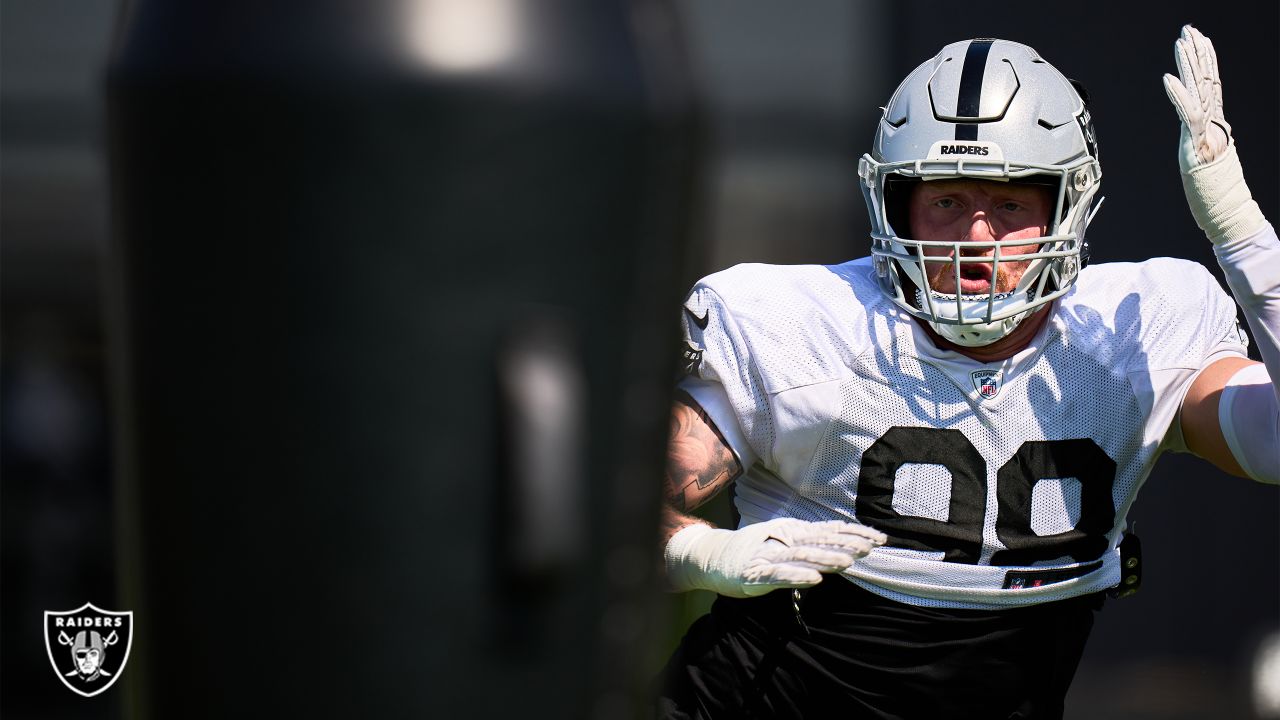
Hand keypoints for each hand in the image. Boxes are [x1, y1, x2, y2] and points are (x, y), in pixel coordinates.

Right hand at [664, 518, 886, 597]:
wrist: (711, 555)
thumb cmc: (752, 550)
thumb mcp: (783, 540)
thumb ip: (810, 540)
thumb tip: (843, 538)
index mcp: (792, 531)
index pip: (829, 531)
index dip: (854, 533)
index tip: (880, 537)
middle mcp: (783, 539)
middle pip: (820, 541)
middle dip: (847, 544)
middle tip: (873, 546)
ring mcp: (768, 555)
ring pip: (802, 556)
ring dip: (826, 559)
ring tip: (849, 562)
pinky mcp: (754, 573)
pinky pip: (778, 575)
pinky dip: (796, 576)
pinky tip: (814, 580)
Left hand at [1160, 24, 1264, 243]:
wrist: (1226, 211)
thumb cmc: (1214, 191)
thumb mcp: (1203, 157)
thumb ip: (1202, 139)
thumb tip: (1200, 129)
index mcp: (1215, 124)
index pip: (1211, 84)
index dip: (1205, 61)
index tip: (1198, 40)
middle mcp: (1214, 123)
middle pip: (1207, 80)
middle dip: (1197, 53)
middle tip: (1189, 31)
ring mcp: (1207, 131)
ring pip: (1199, 90)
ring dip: (1189, 65)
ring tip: (1182, 43)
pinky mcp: (1198, 143)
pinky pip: (1188, 114)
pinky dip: (1178, 96)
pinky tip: (1168, 79)